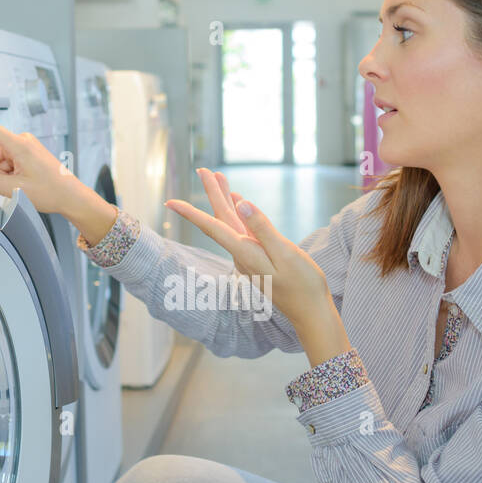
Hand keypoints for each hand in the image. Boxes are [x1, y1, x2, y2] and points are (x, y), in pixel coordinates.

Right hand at [0, 93, 76, 214]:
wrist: (70, 196)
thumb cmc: (51, 191)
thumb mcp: (15, 189)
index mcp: (19, 145)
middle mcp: (20, 141)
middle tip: (10, 184)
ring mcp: (23, 146)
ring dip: (1, 175)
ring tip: (20, 183)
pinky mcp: (24, 152)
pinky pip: (4, 162)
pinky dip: (7, 174)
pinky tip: (22, 181)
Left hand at [166, 167, 333, 329]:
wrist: (311, 312)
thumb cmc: (303, 284)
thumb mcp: (285, 253)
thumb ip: (262, 228)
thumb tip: (241, 204)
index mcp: (246, 253)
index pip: (213, 227)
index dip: (191, 213)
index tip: (170, 202)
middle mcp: (243, 255)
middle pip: (221, 220)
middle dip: (212, 194)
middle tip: (203, 170)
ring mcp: (250, 257)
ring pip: (231, 223)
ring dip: (224, 200)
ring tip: (218, 178)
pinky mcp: (259, 259)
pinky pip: (243, 231)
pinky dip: (238, 213)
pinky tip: (238, 203)